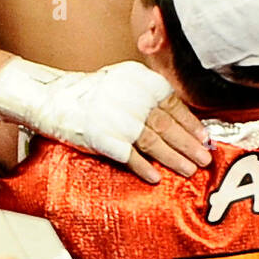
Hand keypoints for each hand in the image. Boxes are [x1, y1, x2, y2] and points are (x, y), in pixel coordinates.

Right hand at [0, 57, 209, 181]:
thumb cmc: (93, 94)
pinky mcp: (101, 137)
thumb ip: (150, 97)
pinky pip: (128, 155)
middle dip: (189, 145)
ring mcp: (115, 117)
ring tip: (189, 170)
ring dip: (174, 159)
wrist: (53, 98)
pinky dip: (144, 167)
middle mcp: (130, 97)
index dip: (191, 124)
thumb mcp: (125, 83)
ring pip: (153, 141)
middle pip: (167, 124)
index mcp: (139, 81)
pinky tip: (157, 177)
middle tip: (205, 160)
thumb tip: (183, 122)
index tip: (205, 139)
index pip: (173, 103)